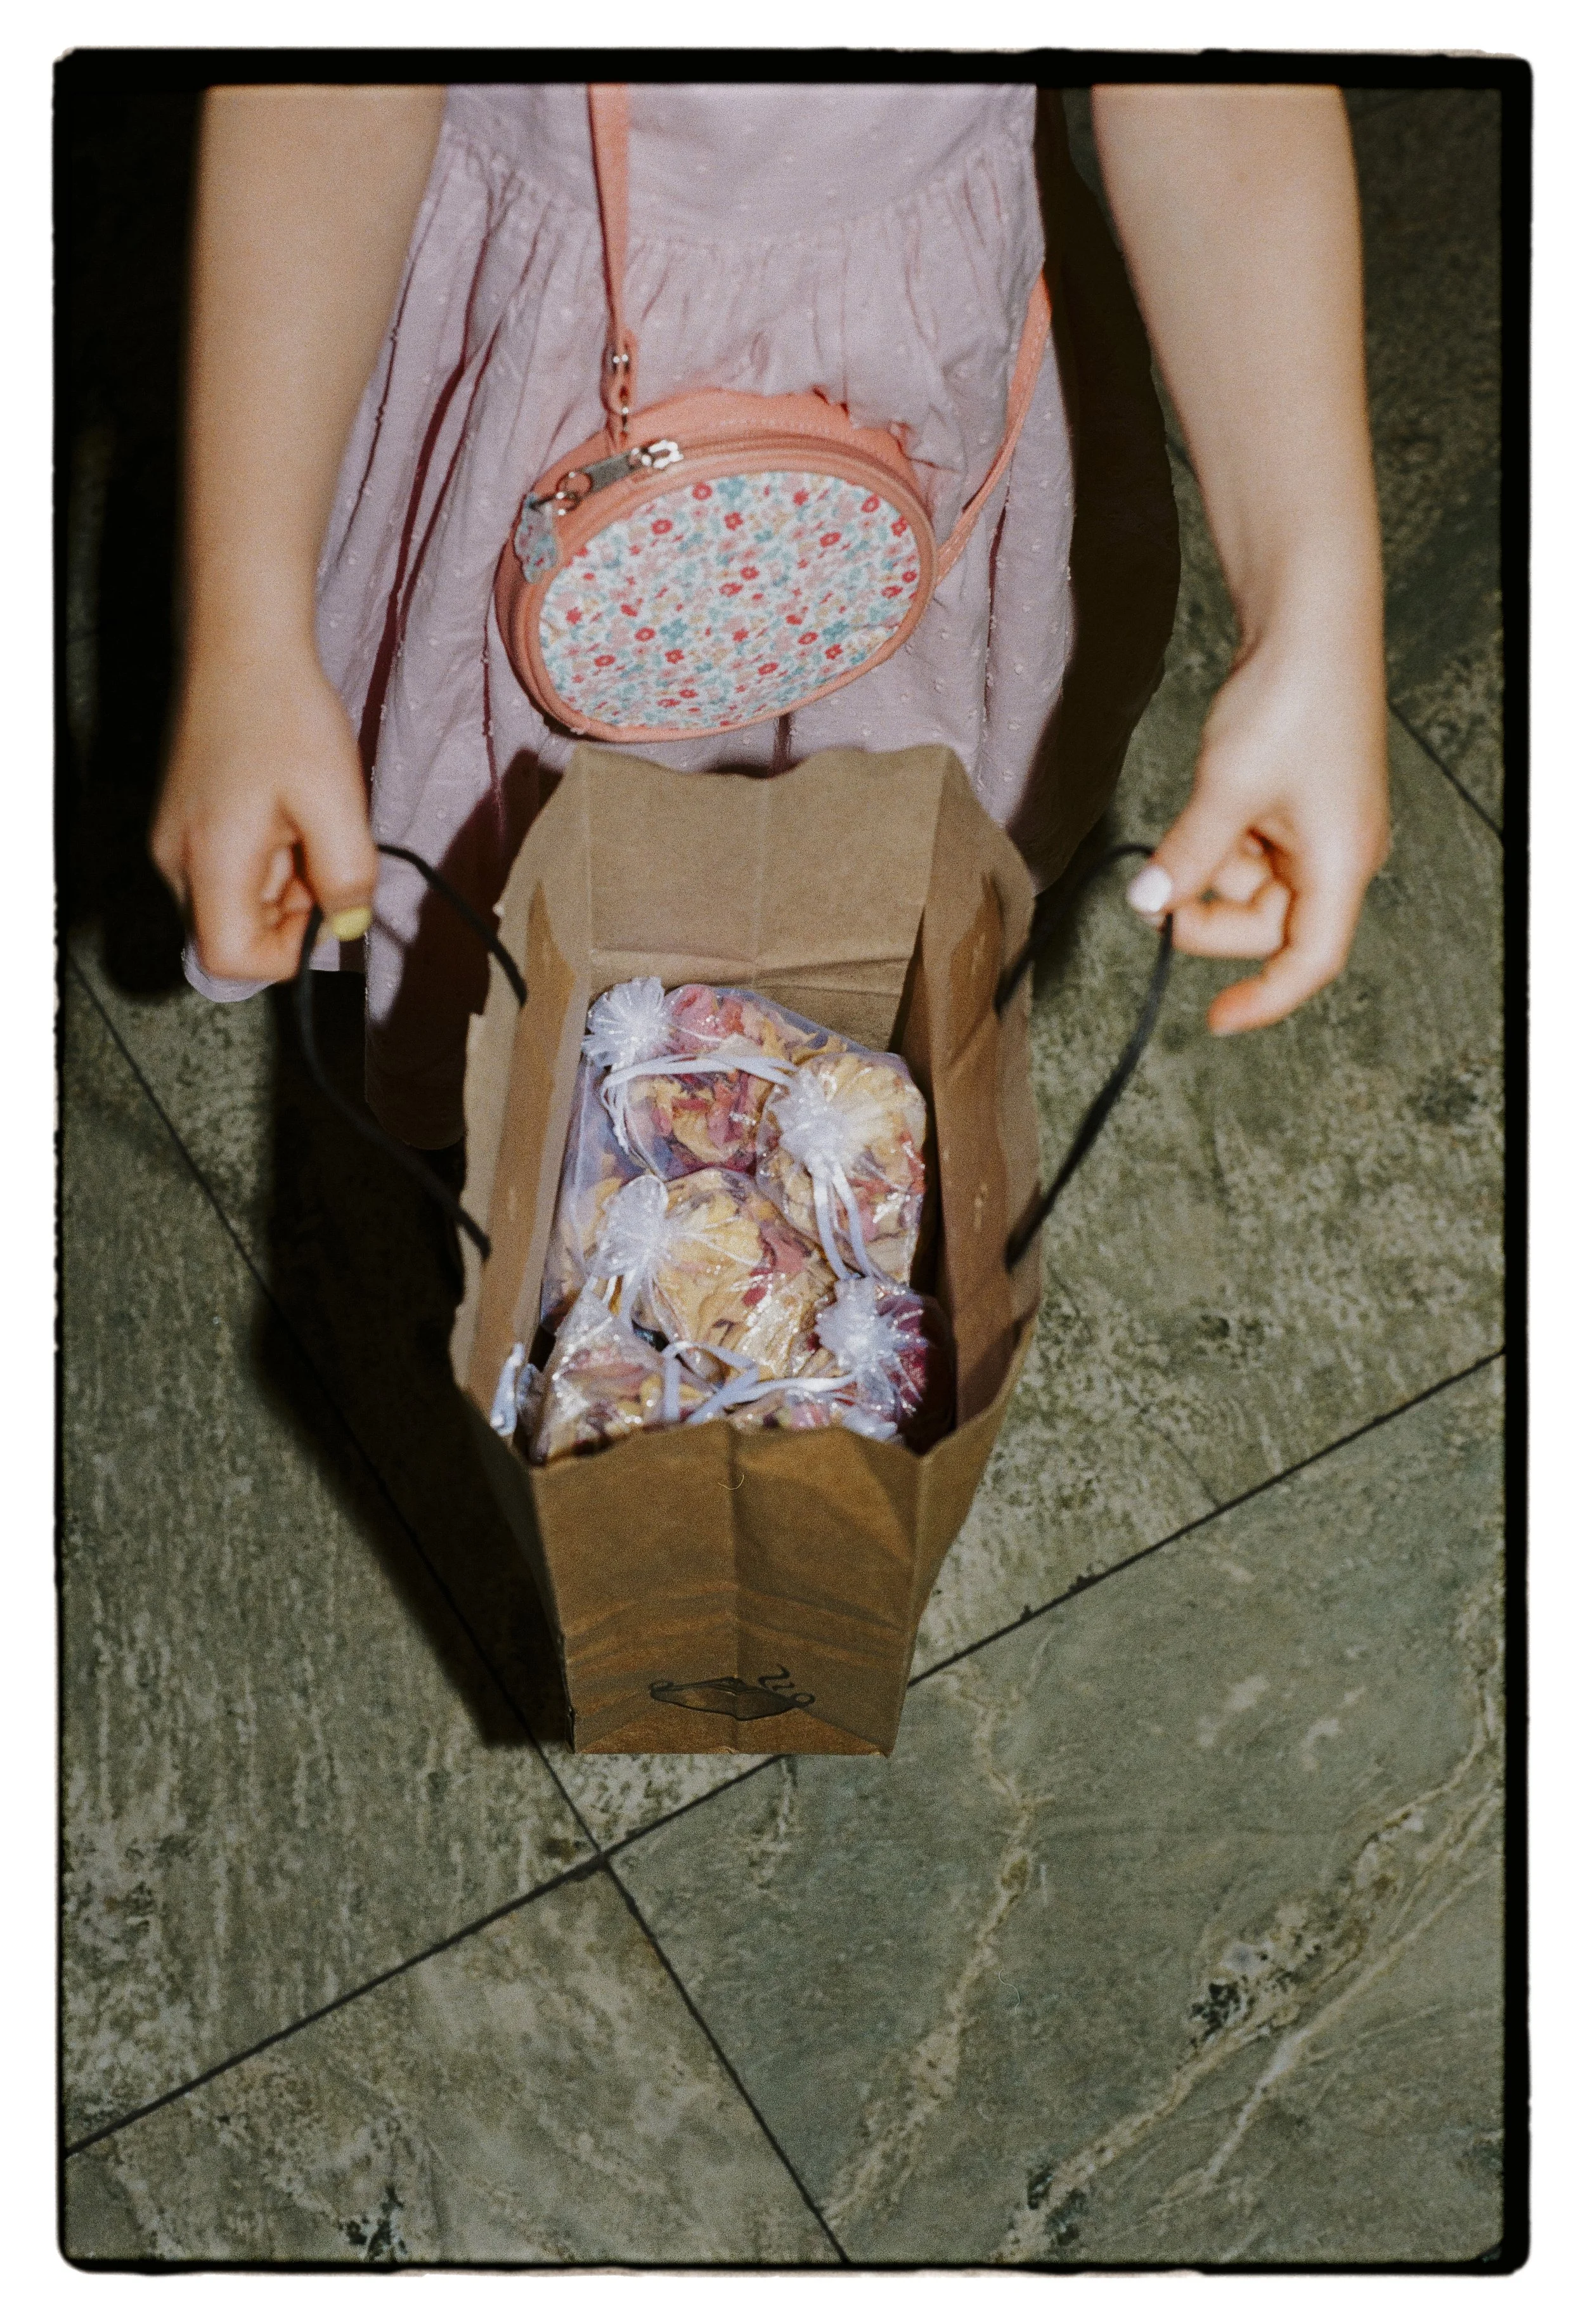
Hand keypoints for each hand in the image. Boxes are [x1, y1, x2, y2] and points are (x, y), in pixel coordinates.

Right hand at [152, 645, 378, 984]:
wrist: (242, 645)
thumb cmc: (286, 715)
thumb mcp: (337, 802)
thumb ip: (347, 877)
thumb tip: (347, 927)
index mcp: (207, 862)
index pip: (229, 961)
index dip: (286, 954)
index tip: (323, 904)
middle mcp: (174, 860)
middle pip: (232, 934)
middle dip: (289, 910)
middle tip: (317, 844)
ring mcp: (172, 840)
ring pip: (235, 901)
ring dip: (282, 879)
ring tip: (301, 815)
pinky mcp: (183, 821)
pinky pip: (228, 868)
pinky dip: (267, 854)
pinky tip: (283, 806)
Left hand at [1126, 624, 1390, 1032]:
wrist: (1310, 622)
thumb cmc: (1289, 700)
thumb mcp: (1225, 790)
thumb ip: (1188, 857)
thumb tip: (1148, 905)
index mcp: (1342, 864)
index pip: (1308, 962)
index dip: (1263, 999)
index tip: (1213, 1020)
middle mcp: (1339, 856)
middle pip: (1269, 927)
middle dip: (1212, 913)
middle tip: (1159, 891)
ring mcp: (1319, 831)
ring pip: (1251, 887)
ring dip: (1212, 866)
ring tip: (1204, 809)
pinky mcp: (1297, 807)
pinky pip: (1251, 849)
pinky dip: (1220, 840)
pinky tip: (1215, 797)